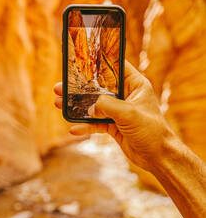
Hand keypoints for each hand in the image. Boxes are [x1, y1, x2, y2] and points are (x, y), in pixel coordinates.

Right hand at [54, 60, 174, 171]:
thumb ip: (107, 106)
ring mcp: (119, 110)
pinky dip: (85, 126)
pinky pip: (96, 123)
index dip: (99, 62)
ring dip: (77, 106)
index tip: (81, 60)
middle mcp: (126, 95)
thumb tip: (90, 107)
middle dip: (79, 87)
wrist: (158, 157)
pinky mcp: (114, 125)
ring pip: (94, 105)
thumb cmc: (151, 130)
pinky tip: (73, 129)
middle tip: (61, 86)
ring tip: (58, 103)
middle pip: (99, 87)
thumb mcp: (129, 113)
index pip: (116, 66)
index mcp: (135, 84)